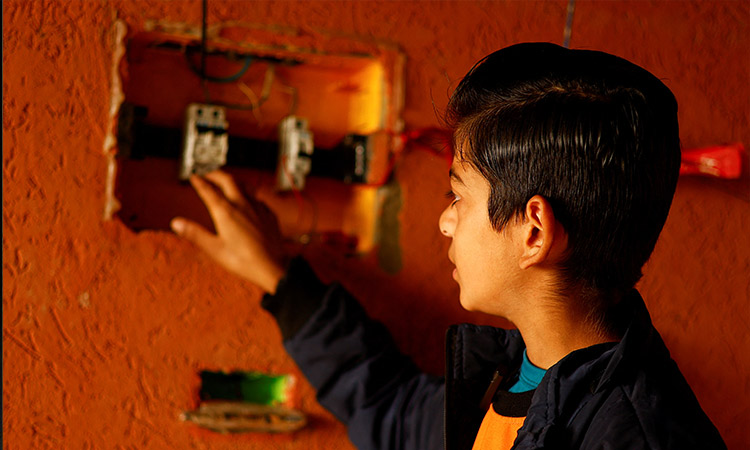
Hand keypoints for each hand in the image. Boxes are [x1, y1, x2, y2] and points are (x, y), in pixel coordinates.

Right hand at [170, 171, 286, 293]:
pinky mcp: (269, 214)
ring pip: (244, 185)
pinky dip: (248, 194)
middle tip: (207, 175)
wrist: (272, 266)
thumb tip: (176, 223)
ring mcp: (258, 208)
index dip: (199, 182)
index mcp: (226, 212)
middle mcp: (242, 205)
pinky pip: (257, 197)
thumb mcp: (214, 249)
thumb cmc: (244, 261)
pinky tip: (248, 200)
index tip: (194, 177)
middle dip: (215, 174)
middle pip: (228, 180)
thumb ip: (195, 234)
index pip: (209, 190)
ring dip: (233, 181)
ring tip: (226, 182)